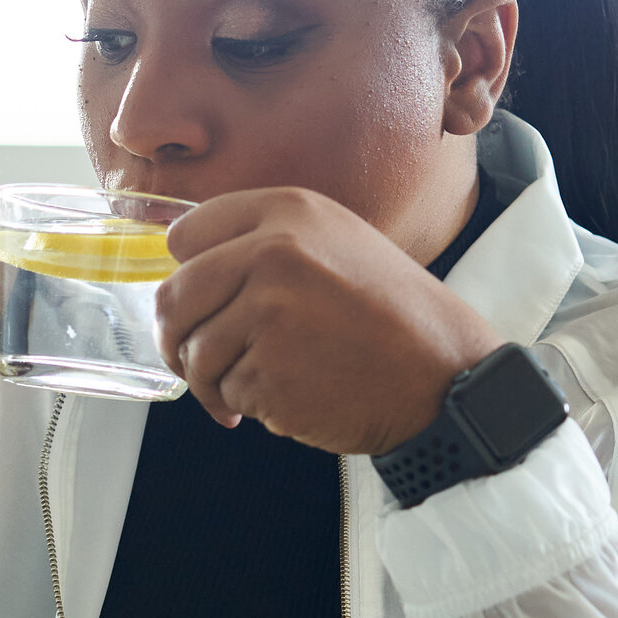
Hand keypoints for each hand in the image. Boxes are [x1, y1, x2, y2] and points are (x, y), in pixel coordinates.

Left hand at [157, 187, 501, 455]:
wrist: (445, 376)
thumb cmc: (390, 318)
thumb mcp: (335, 243)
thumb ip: (264, 243)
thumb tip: (184, 271)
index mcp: (286, 212)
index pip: (184, 236)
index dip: (186, 275)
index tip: (200, 303)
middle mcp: (272, 252)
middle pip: (172, 298)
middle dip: (177, 338)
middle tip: (197, 362)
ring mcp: (268, 311)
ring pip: (193, 352)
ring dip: (212, 382)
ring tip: (254, 387)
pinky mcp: (268, 370)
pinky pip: (225, 391)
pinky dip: (244, 406)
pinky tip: (286, 401)